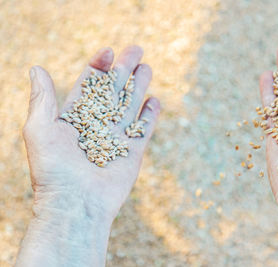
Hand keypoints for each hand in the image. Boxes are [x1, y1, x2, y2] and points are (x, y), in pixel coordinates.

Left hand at [17, 46, 159, 266]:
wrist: (76, 204)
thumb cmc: (53, 169)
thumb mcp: (39, 128)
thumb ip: (42, 98)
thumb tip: (36, 68)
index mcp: (73, 118)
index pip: (88, 86)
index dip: (98, 66)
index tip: (108, 51)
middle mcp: (96, 126)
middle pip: (113, 92)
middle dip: (124, 70)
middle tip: (136, 50)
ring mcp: (116, 139)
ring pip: (130, 106)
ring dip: (138, 86)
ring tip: (146, 67)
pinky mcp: (133, 153)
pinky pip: (144, 129)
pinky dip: (150, 115)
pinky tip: (154, 100)